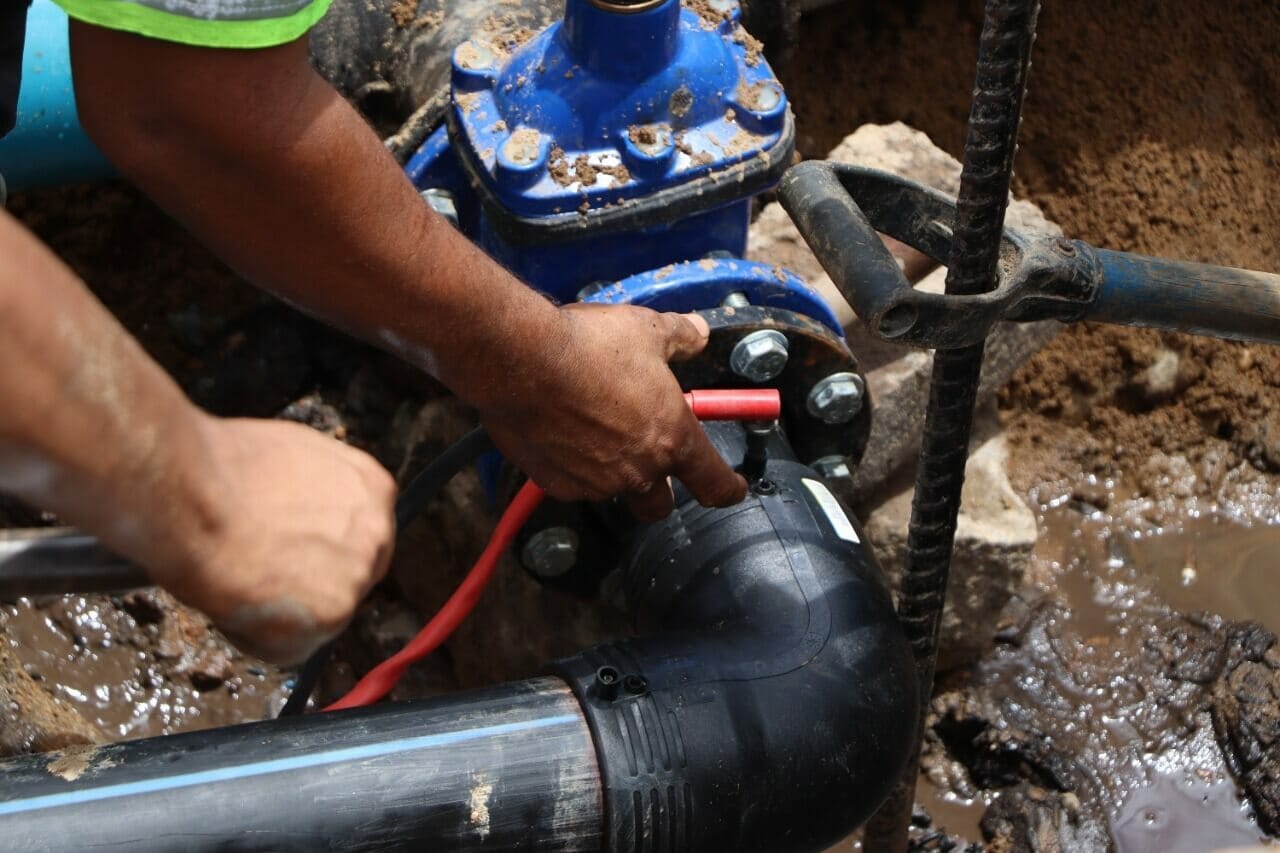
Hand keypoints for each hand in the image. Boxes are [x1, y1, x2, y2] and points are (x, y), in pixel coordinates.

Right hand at [157, 418, 396, 664]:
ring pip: (321, 615)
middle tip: (263, 574)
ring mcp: (358, 576)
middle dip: (310, 583)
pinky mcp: (332, 615)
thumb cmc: (221, 468)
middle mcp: (377, 532)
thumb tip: (299, 517)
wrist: (190, 491)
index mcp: (372, 487)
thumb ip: (314, 495)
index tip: (293, 555)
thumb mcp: (292, 459)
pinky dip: (259, 638)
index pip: (359, 536)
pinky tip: (234, 602)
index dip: (319, 550)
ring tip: (239, 580)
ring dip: (283, 612)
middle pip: (350, 577)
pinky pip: (293, 646)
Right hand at [480, 303, 747, 520]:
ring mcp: (595, 483)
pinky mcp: (556, 484)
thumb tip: (697, 333)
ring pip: (612, 491)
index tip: (730, 489)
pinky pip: (573, 484)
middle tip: (649, 458)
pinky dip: (574, 466)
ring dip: (612, 471)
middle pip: (659, 505)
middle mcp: (638, 470)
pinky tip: (562, 432)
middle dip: (659, 490)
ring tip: (594, 428)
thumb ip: (680, 336)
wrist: (522, 363)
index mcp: (672, 438)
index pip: (713, 483)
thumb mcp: (647, 330)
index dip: (727, 489)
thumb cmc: (588, 346)